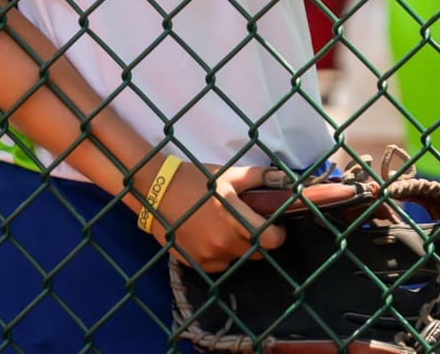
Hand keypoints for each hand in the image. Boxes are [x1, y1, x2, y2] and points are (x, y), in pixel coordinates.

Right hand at [159, 162, 281, 271]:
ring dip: (235, 247)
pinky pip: (217, 264)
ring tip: (221, 228)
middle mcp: (224, 242)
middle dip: (254, 239)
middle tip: (243, 223)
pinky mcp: (194, 262)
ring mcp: (208, 255)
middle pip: (255, 251)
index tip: (271, 225)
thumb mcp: (226, 175)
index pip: (273, 241)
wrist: (154, 189)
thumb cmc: (193, 179)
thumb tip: (286, 179)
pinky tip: (205, 235)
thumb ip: (258, 178)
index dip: (276, 233)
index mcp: (235, 219)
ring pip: (235, 259)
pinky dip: (216, 254)